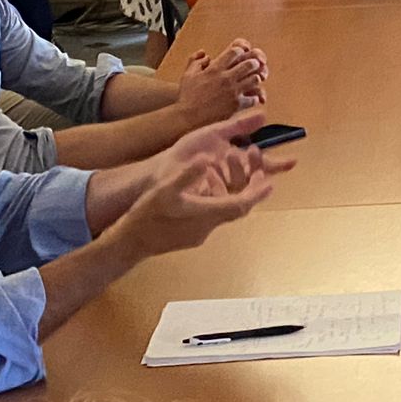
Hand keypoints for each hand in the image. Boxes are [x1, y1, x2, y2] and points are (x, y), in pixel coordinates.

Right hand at [114, 111, 289, 258]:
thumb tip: (206, 158)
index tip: (270, 181)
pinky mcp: (192, 236)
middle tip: (255, 171)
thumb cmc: (146, 215)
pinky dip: (216, 201)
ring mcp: (200, 233)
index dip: (257, 192)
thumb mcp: (165, 189)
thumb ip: (187, 174)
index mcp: (206, 214)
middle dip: (248, 189)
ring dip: (231, 193)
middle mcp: (208, 226)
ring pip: (225, 212)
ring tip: (228, 172)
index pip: (241, 204)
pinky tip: (206, 187)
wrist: (130, 243)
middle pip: (237, 208)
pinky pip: (212, 216)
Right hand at [175, 40, 268, 123]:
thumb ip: (195, 61)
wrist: (188, 118)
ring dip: (254, 79)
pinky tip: (249, 98)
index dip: (240, 51)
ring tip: (252, 81)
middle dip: (253, 63)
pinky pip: (254, 98)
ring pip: (255, 80)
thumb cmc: (186, 97)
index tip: (240, 54)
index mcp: (215, 69)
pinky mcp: (237, 105)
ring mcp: (233, 92)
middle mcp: (226, 78)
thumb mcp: (187, 75)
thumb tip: (205, 54)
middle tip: (253, 65)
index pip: (235, 52)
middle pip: (249, 64)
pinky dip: (254, 98)